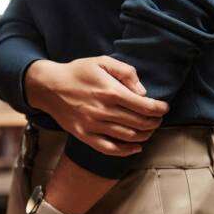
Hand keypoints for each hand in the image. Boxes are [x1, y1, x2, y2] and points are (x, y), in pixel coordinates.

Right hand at [25, 57, 168, 155]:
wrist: (49, 87)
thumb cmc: (78, 72)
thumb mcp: (102, 61)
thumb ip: (126, 72)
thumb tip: (142, 92)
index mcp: (110, 91)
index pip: (144, 106)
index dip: (159, 109)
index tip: (164, 108)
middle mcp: (103, 111)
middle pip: (139, 123)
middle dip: (154, 122)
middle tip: (158, 119)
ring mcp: (93, 125)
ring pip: (127, 136)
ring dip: (144, 136)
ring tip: (149, 130)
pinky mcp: (84, 135)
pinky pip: (109, 149)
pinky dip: (126, 151)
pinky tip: (136, 148)